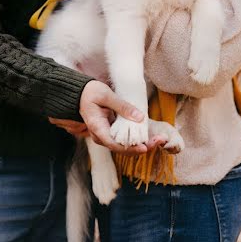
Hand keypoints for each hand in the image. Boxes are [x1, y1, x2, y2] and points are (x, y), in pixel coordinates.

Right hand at [50, 81, 166, 155]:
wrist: (79, 93)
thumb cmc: (90, 92)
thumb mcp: (106, 95)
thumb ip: (122, 106)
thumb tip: (140, 118)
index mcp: (98, 129)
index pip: (115, 145)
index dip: (131, 148)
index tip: (145, 147)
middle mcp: (102, 136)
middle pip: (123, 148)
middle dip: (143, 146)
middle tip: (160, 140)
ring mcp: (107, 135)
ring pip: (126, 145)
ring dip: (143, 143)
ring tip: (160, 138)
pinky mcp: (112, 131)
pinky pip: (125, 138)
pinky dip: (138, 138)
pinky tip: (150, 134)